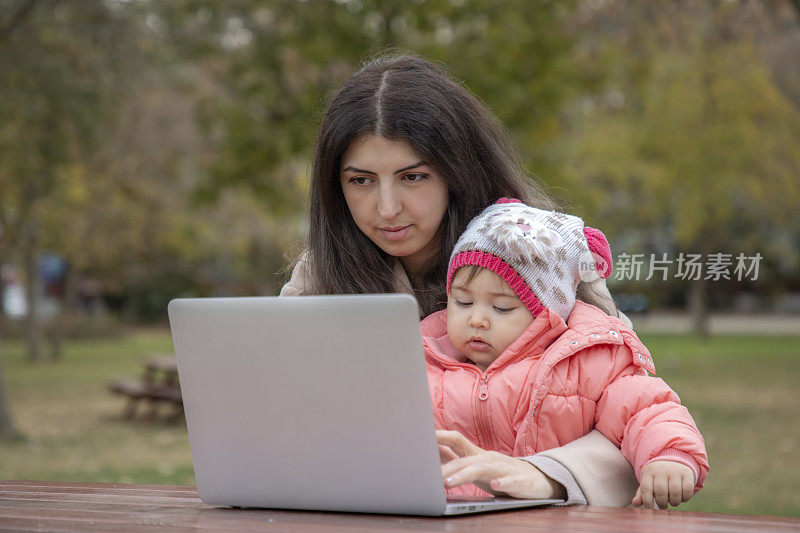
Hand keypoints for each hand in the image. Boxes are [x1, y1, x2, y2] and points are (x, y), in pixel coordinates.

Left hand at [437, 430, 565, 499]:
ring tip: (448, 483)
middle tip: (427, 475)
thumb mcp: (477, 465)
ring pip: (483, 469)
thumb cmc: (502, 472)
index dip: (439, 436)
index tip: (421, 436)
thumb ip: (456, 458)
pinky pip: (511, 481)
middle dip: (446, 466)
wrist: (540, 479)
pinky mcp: (520, 482)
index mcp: (478, 454)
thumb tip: (433, 451)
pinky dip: (503, 482)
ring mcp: (505, 469)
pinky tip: (495, 485)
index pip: (456, 440)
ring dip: (464, 475)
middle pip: (465, 459)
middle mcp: (489, 458)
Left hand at [632, 461, 695, 508]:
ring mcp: (675, 471)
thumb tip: (635, 503)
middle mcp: (661, 470)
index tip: (650, 509)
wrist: (673, 460)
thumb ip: (642, 493)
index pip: (646, 489)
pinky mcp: (687, 474)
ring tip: (672, 502)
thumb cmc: (658, 476)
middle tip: (663, 506)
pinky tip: (681, 498)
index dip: (647, 502)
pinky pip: (688, 491)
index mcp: (649, 472)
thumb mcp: (648, 481)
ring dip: (674, 502)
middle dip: (662, 503)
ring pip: (675, 492)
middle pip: (661, 492)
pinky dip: (685, 498)